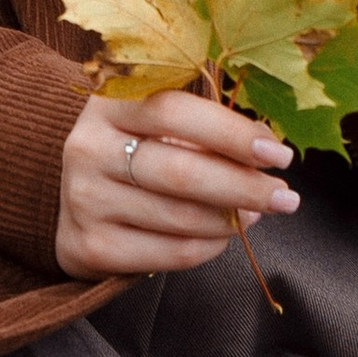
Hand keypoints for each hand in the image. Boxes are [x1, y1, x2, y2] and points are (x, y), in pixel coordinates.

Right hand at [54, 87, 298, 278]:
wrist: (71, 196)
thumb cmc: (133, 147)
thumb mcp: (152, 119)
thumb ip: (202, 126)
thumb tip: (268, 149)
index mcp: (107, 103)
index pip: (175, 113)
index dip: (232, 134)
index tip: (278, 154)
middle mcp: (87, 148)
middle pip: (181, 172)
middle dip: (245, 187)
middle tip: (286, 197)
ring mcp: (84, 199)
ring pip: (180, 217)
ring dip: (231, 220)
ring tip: (256, 214)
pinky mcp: (89, 245)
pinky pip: (169, 253)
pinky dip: (208, 247)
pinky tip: (223, 236)